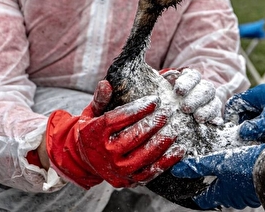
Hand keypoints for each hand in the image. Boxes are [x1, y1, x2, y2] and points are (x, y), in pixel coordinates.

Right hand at [46, 80, 184, 188]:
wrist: (85, 161)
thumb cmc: (93, 131)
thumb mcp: (92, 113)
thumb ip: (101, 99)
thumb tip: (107, 83)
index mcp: (96, 133)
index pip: (117, 119)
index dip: (137, 109)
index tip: (154, 100)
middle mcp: (106, 153)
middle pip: (132, 138)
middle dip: (152, 124)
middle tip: (167, 113)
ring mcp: (118, 169)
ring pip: (143, 156)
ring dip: (162, 142)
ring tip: (174, 129)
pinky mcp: (129, 180)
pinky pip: (150, 172)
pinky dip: (167, 161)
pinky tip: (179, 149)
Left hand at [159, 67, 222, 124]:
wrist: (171, 119)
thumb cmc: (162, 101)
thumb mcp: (158, 92)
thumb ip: (156, 86)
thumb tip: (151, 78)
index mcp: (190, 80)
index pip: (193, 76)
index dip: (187, 82)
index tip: (178, 91)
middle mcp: (202, 89)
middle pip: (206, 89)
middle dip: (196, 98)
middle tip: (185, 108)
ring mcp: (210, 103)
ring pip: (214, 102)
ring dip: (207, 110)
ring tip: (198, 118)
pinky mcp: (214, 117)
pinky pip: (218, 117)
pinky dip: (214, 120)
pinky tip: (210, 124)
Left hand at [171, 144, 264, 209]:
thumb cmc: (246, 166)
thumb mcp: (218, 162)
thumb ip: (199, 166)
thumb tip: (178, 170)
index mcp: (221, 194)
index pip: (203, 200)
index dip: (195, 193)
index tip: (189, 187)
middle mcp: (234, 198)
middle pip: (218, 194)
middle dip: (213, 183)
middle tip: (207, 170)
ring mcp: (247, 194)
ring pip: (233, 188)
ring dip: (228, 178)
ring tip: (226, 164)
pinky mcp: (257, 186)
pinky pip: (245, 183)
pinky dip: (241, 175)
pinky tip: (242, 164)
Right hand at [224, 84, 264, 141]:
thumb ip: (255, 127)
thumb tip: (240, 134)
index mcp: (257, 94)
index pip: (235, 104)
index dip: (231, 117)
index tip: (233, 132)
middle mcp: (261, 99)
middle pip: (243, 113)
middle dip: (244, 128)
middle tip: (246, 142)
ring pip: (254, 120)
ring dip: (255, 132)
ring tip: (260, 143)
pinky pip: (264, 123)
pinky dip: (264, 132)